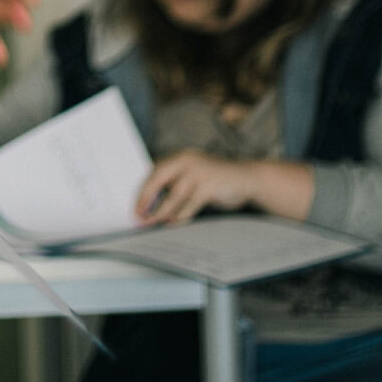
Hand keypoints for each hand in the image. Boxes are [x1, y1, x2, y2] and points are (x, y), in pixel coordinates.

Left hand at [134, 150, 313, 224]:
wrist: (247, 177)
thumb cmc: (215, 180)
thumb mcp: (193, 176)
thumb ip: (176, 184)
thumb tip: (151, 204)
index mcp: (180, 158)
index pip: (155, 172)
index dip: (143, 190)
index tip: (135, 206)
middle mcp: (187, 161)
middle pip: (159, 179)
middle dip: (146, 198)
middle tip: (139, 215)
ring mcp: (199, 172)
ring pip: (174, 194)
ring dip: (161, 211)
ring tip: (152, 223)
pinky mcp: (209, 186)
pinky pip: (190, 204)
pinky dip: (181, 216)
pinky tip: (173, 224)